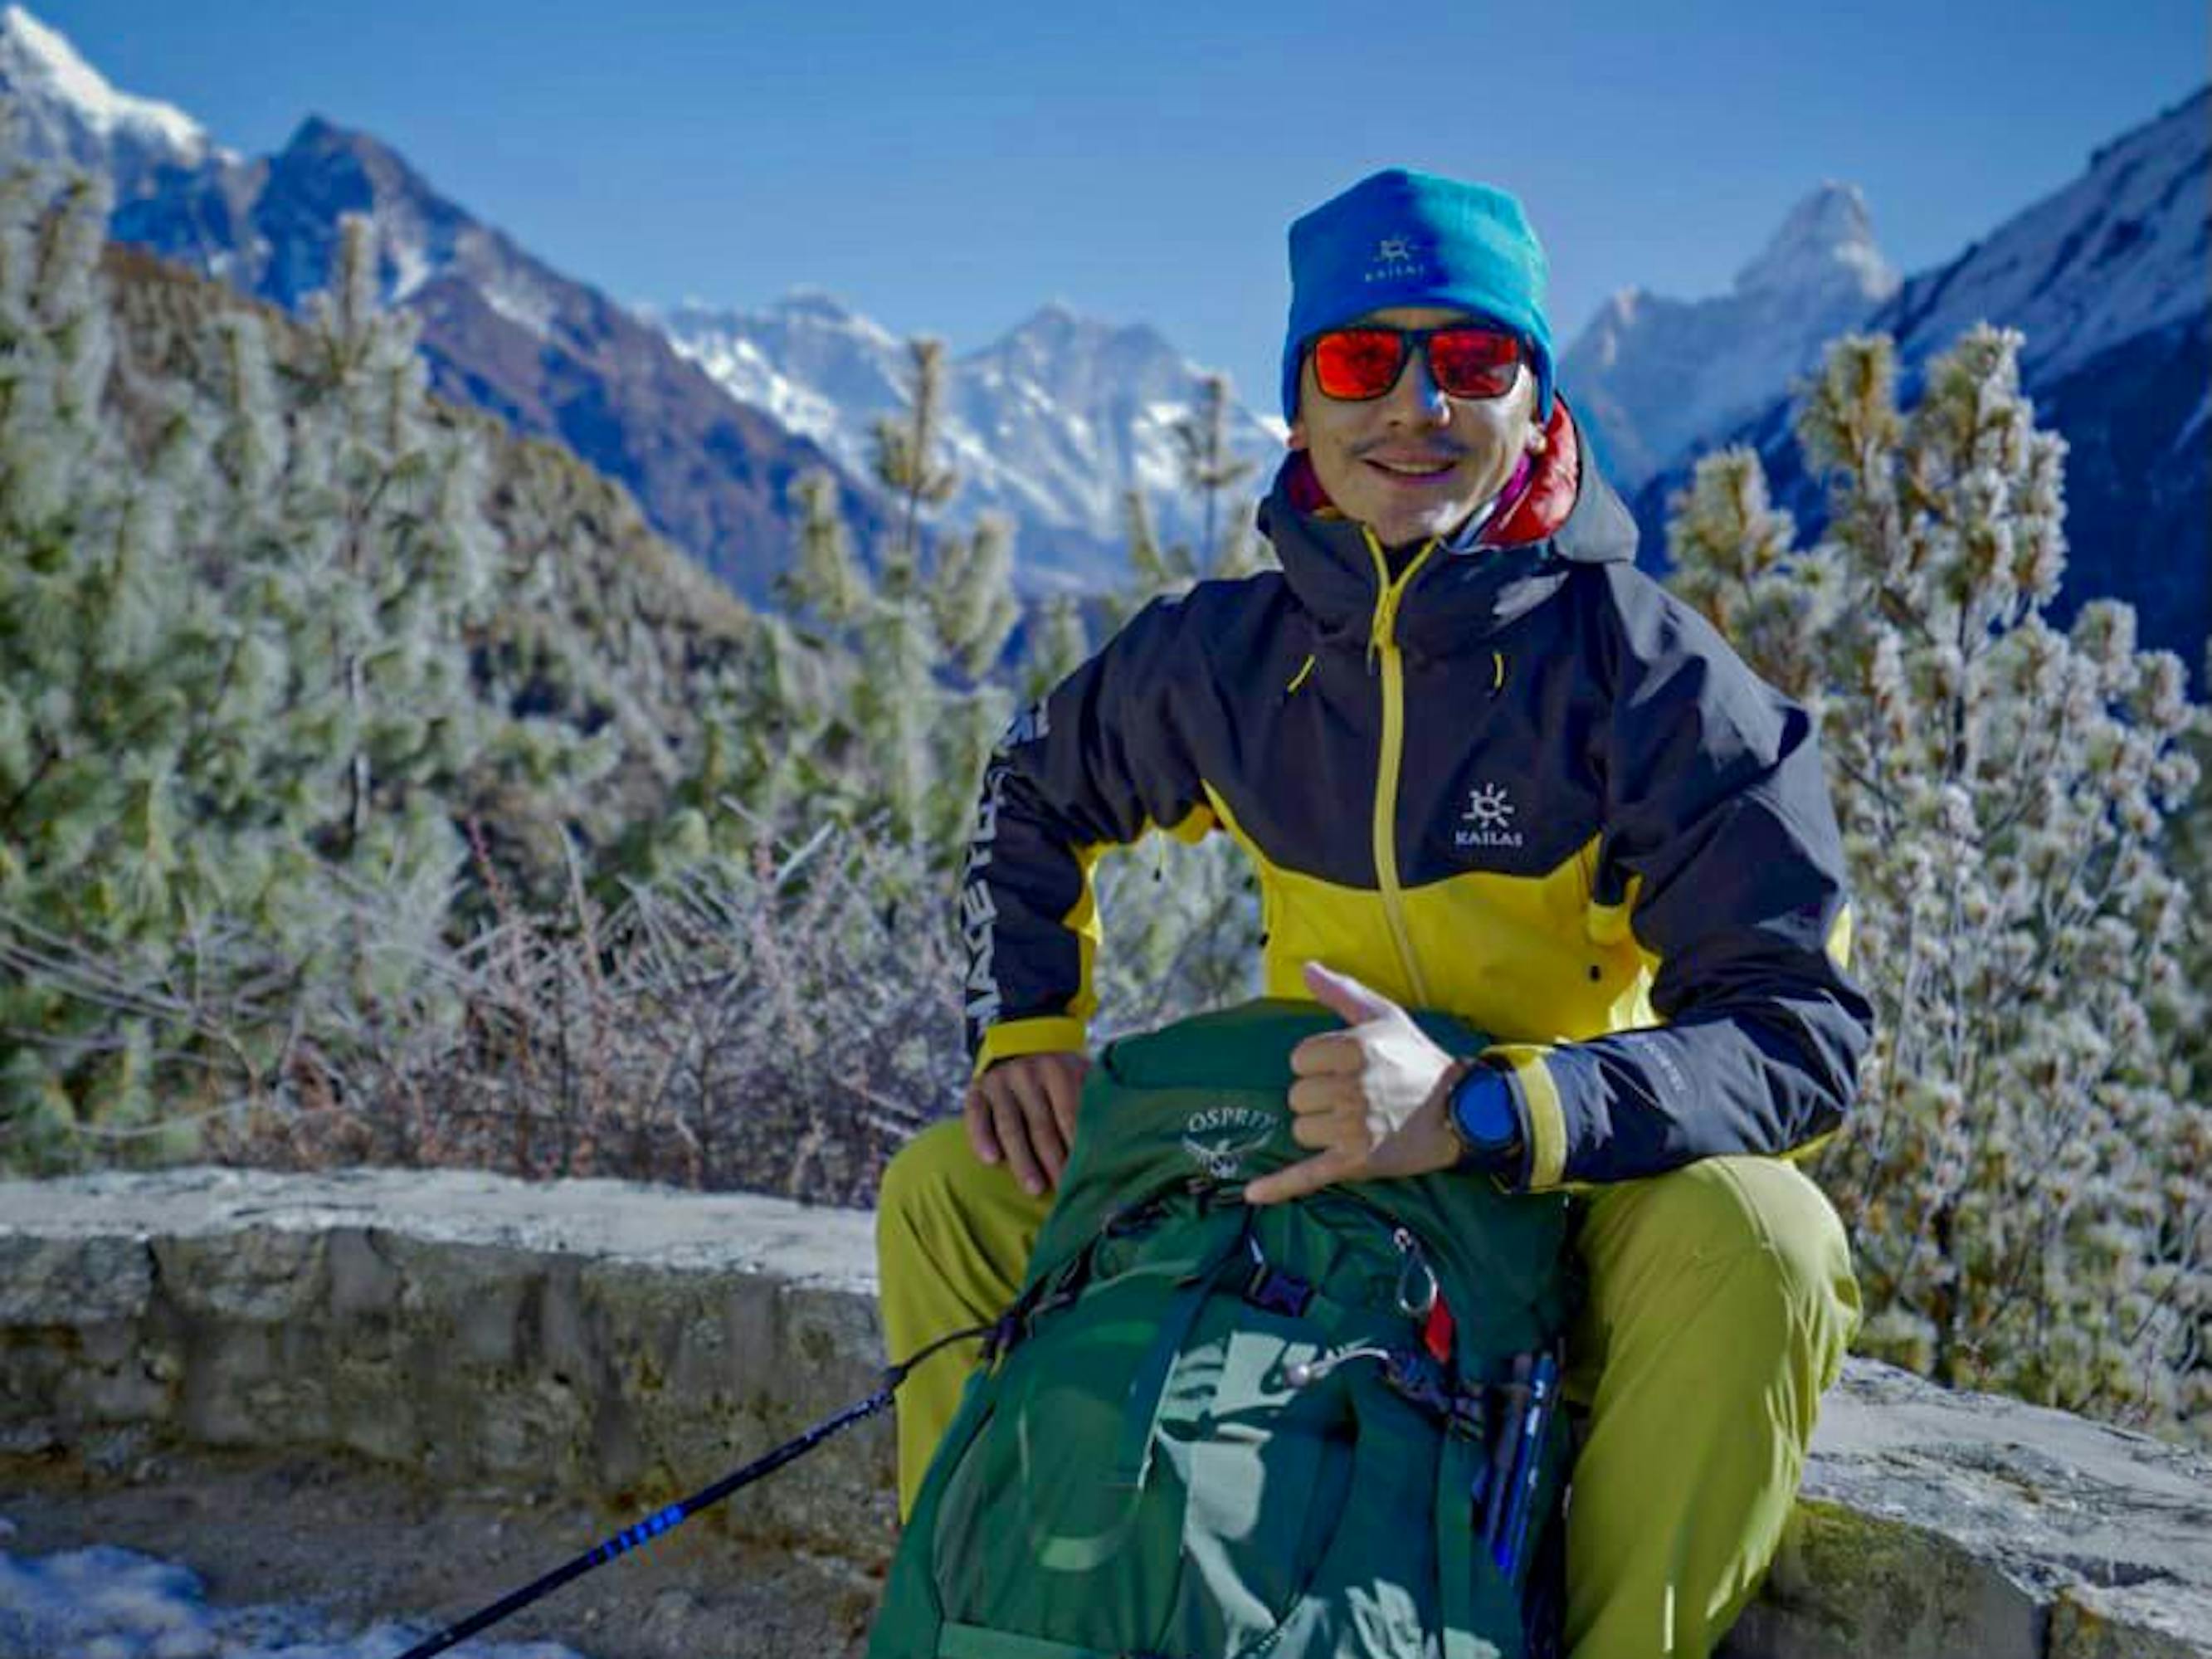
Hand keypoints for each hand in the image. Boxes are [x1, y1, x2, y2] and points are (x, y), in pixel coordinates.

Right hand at [965, 1050, 1089, 1196]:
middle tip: (1065, 1191)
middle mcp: (1028, 1073)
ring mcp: (1000, 1081)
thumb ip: (1095, 1099)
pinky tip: (991, 1160)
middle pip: (1042, 1125)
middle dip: (1054, 1161)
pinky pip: (976, 1116)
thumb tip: (1119, 1138)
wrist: (1020, 1043)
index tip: (1088, 1176)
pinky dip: (981, 1138)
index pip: (1070, 1114)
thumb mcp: (1080, 1073)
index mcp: (1059, 1069)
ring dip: (1022, 1160)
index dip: (1078, 1147)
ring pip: (1010, 1125)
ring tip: (1035, 1189)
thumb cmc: (1060, 1074)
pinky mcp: (976, 1090)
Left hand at [1243, 962, 1461, 1204]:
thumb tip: (1306, 967)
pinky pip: (1307, 1174)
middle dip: (1318, 1097)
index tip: (1344, 1068)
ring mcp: (1353, 1128)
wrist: (1461, 1110)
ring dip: (1320, 1128)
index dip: (1317, 1064)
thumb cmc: (1417, 1059)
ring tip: (1355, 1122)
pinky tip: (1253, 1194)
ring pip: (1301, 1130)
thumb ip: (1341, 992)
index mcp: (1354, 1050)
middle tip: (1354, 1097)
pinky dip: (1279, 1187)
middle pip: (1297, 1097)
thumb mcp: (1384, 1016)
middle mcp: (1351, 1088)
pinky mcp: (1357, 1161)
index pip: (1298, 1060)